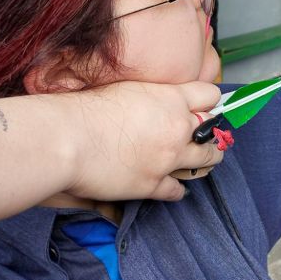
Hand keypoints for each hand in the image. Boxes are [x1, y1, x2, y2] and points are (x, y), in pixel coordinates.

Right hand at [60, 81, 223, 201]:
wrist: (67, 139)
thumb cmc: (88, 109)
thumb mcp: (129, 89)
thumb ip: (153, 97)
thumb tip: (156, 102)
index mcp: (172, 99)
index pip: (210, 96)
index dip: (208, 102)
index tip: (204, 108)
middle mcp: (177, 128)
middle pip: (213, 131)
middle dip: (211, 134)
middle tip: (206, 137)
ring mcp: (168, 158)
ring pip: (206, 161)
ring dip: (205, 161)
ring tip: (203, 161)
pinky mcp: (152, 184)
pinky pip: (178, 190)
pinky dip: (177, 189)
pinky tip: (173, 186)